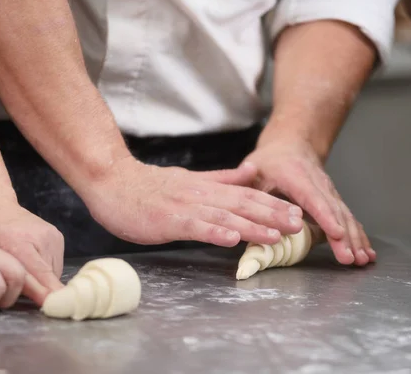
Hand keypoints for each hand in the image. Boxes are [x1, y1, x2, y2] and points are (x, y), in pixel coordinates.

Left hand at [0, 205, 64, 303]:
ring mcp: (52, 235)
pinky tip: (30, 264)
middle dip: (39, 289)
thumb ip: (9, 279)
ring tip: (23, 272)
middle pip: (48, 276)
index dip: (48, 293)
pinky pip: (55, 263)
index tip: (56, 306)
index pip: (40, 274)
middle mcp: (42, 236)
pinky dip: (45, 270)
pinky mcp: (58, 236)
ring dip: (42, 280)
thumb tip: (36, 301)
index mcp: (19, 241)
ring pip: (54, 272)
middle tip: (20, 290)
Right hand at [82, 156, 303, 246]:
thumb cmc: (148, 187)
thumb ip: (220, 178)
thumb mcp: (190, 179)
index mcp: (207, 187)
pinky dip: (214, 232)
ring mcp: (185, 207)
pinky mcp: (168, 220)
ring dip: (251, 226)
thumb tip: (249, 172)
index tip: (297, 212)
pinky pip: (195, 227)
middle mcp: (201, 195)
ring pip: (224, 216)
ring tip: (275, 236)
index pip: (246, 194)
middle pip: (242, 204)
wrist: (112, 182)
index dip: (273, 203)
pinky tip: (231, 239)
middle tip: (298, 224)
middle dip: (273, 215)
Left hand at [242, 139, 375, 265]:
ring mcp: (329, 192)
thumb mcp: (253, 172)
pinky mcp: (334, 200)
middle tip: (349, 258)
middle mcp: (318, 184)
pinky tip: (366, 252)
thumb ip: (250, 194)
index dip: (325, 217)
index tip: (336, 233)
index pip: (313, 198)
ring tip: (362, 260)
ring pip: (345, 216)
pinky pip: (348, 219)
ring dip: (355, 239)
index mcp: (296, 176)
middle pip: (334, 211)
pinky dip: (358, 235)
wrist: (291, 144)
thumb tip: (246, 216)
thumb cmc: (269, 162)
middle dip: (344, 236)